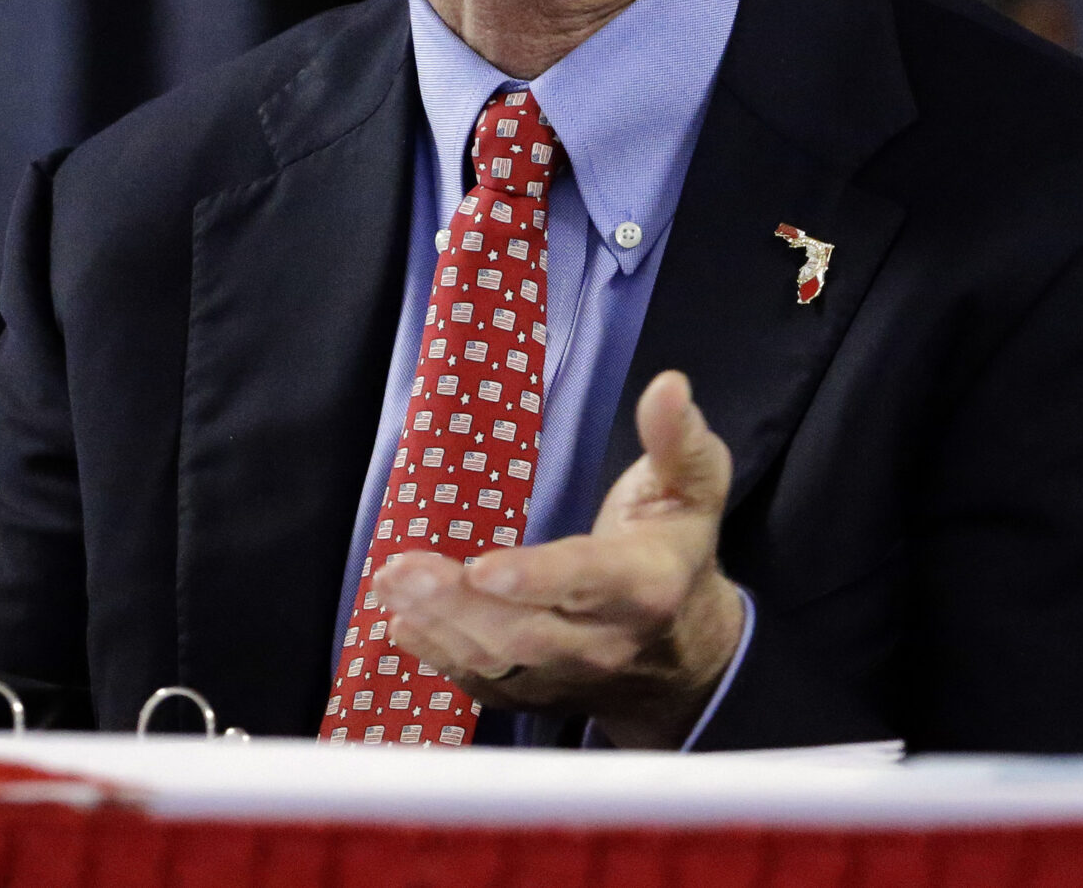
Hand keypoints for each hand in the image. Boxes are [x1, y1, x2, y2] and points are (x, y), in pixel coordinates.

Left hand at [372, 369, 747, 748]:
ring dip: (437, 625)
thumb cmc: (676, 546)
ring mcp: (567, 677)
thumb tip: (668, 386)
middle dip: (457, 603)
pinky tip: (401, 622)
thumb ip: (678, 439)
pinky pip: (481, 684)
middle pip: (526, 631)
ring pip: (496, 661)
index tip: (482, 567)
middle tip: (398, 569)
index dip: (537, 578)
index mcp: (646, 584)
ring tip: (389, 584)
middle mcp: (605, 642)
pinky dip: (437, 656)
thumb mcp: (693, 487)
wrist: (685, 649)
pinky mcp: (535, 696)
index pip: (588, 582)